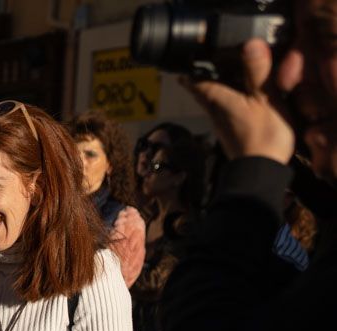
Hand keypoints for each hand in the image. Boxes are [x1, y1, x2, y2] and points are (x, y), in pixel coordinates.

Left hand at [183, 40, 296, 162]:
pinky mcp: (233, 135)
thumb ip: (256, 72)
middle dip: (199, 80)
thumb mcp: (264, 99)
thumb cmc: (262, 135)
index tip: (182, 66)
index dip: (191, 72)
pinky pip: (226, 113)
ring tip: (219, 78)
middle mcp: (215, 112)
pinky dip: (228, 103)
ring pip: (213, 103)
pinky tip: (238, 101)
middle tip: (195, 70)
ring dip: (214, 91)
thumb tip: (250, 43)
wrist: (260, 171)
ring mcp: (223, 125)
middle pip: (203, 93)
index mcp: (219, 100)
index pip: (199, 82)